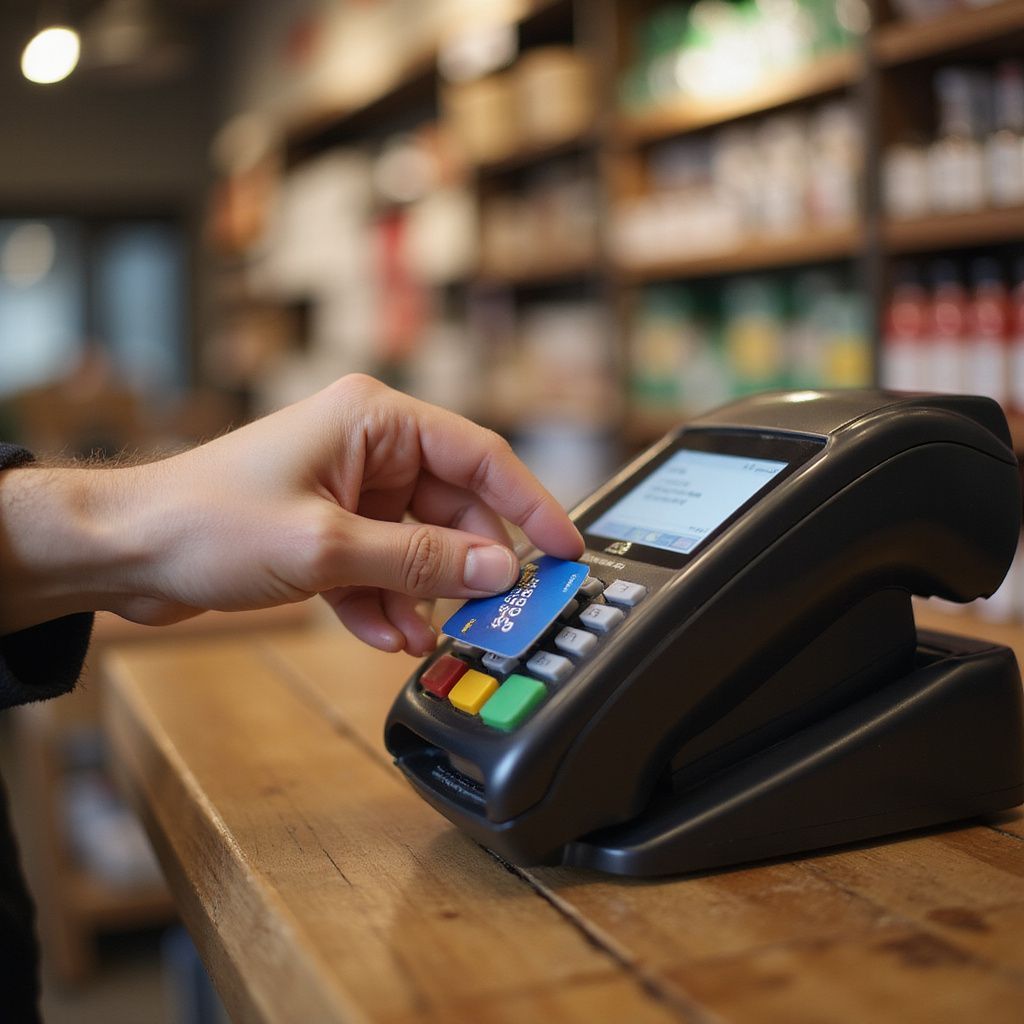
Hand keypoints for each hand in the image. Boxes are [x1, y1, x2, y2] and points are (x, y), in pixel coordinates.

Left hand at [0, 375, 583, 654]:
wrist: (125, 552)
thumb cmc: (206, 521)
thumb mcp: (327, 546)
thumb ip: (421, 558)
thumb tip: (498, 568)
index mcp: (374, 420)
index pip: (479, 455)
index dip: (529, 502)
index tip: (564, 547)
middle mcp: (368, 447)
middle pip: (453, 506)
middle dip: (468, 564)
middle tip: (496, 611)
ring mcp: (348, 489)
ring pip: (417, 543)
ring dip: (424, 592)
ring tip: (426, 635)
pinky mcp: (328, 529)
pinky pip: (380, 565)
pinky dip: (386, 601)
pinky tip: (385, 636)